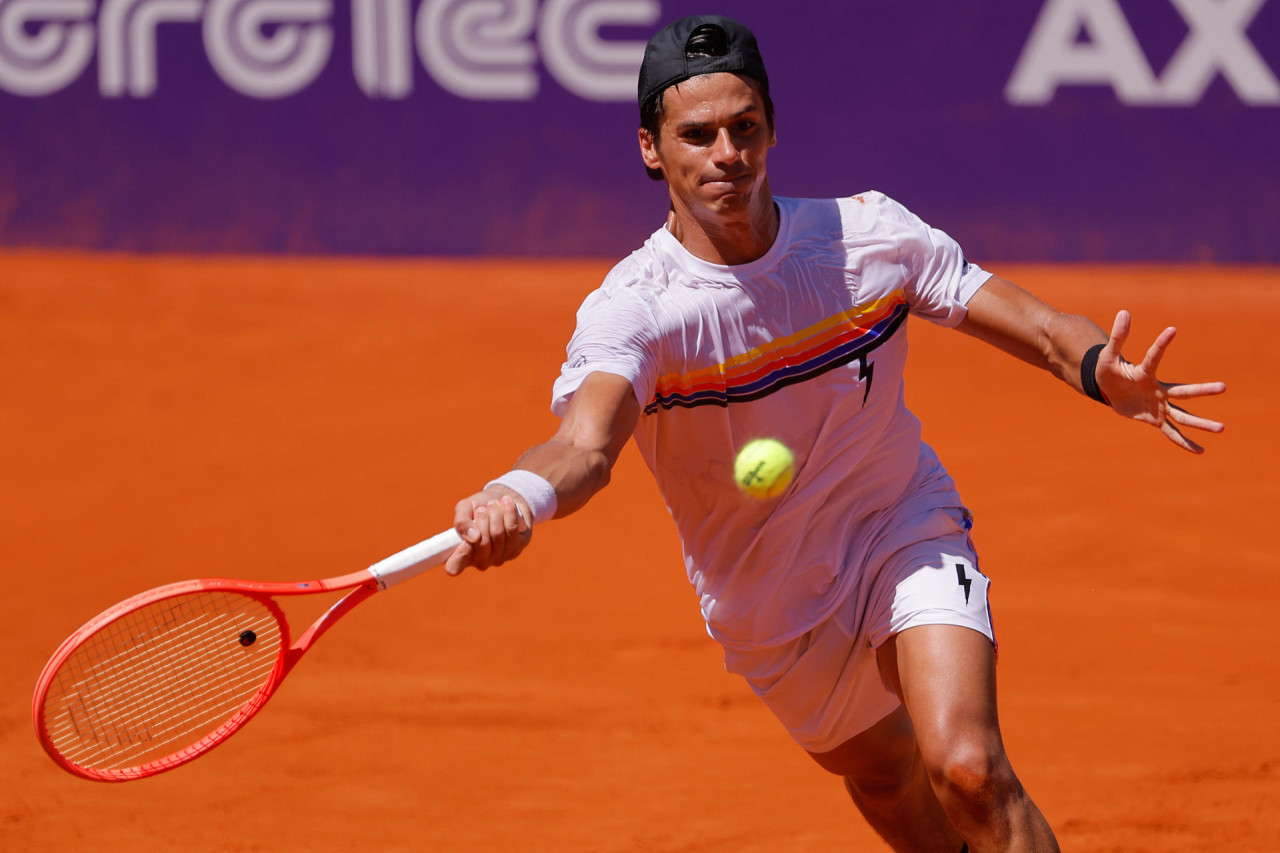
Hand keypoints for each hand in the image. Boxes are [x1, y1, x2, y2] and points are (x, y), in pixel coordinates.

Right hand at [444, 490, 531, 574]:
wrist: (503, 501)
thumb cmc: (478, 507)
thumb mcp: (465, 508)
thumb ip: (462, 522)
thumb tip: (473, 537)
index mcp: (462, 555)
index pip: (454, 567)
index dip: (458, 556)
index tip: (463, 540)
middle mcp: (480, 562)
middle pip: (482, 543)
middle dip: (482, 519)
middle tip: (482, 509)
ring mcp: (499, 558)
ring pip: (497, 534)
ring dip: (495, 513)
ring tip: (493, 504)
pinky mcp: (516, 549)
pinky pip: (512, 529)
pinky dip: (508, 512)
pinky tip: (506, 502)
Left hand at [1095, 310, 1225, 453]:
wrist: (1110, 390)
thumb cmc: (1110, 371)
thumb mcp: (1108, 357)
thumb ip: (1118, 337)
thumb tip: (1124, 312)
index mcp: (1145, 373)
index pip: (1154, 357)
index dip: (1161, 344)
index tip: (1172, 329)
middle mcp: (1159, 390)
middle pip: (1183, 392)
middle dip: (1201, 391)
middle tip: (1223, 387)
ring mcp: (1159, 406)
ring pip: (1183, 416)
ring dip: (1200, 423)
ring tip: (1221, 428)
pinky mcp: (1155, 419)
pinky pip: (1171, 432)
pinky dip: (1183, 442)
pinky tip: (1199, 450)